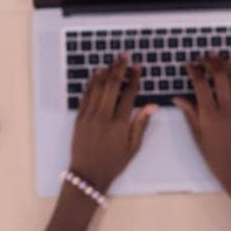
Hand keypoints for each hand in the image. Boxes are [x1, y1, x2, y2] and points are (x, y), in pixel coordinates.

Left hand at [68, 53, 155, 192]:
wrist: (88, 175)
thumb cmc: (113, 163)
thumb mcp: (133, 147)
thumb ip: (141, 124)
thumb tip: (152, 106)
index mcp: (119, 123)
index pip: (129, 94)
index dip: (134, 78)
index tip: (138, 68)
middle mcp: (103, 116)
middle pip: (112, 84)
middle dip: (119, 67)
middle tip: (124, 56)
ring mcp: (89, 116)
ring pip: (97, 87)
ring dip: (105, 72)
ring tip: (112, 62)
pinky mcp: (79, 118)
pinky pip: (85, 95)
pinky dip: (91, 83)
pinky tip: (96, 76)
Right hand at [172, 53, 230, 197]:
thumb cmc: (215, 156)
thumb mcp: (197, 135)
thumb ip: (189, 113)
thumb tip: (177, 98)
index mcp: (210, 115)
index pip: (201, 85)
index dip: (194, 71)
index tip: (189, 65)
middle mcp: (226, 108)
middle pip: (219, 75)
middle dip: (210, 62)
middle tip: (202, 58)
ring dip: (225, 64)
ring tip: (217, 56)